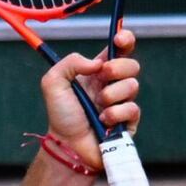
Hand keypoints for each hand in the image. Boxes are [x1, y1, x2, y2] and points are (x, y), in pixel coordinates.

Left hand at [39, 28, 140, 169]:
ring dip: (112, 94)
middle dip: (118, 68)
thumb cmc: (61, 115)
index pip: (119, 49)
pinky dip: (116, 114)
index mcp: (97, 72)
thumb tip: (97, 63)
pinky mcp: (129, 121)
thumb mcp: (53, 83)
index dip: (125, 40)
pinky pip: (133, 108)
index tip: (119, 39)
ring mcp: (122, 102)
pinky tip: (103, 121)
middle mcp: (112, 85)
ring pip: (133, 85)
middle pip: (132, 64)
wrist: (67, 145)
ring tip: (97, 107)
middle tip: (102, 76)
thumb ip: (70, 63)